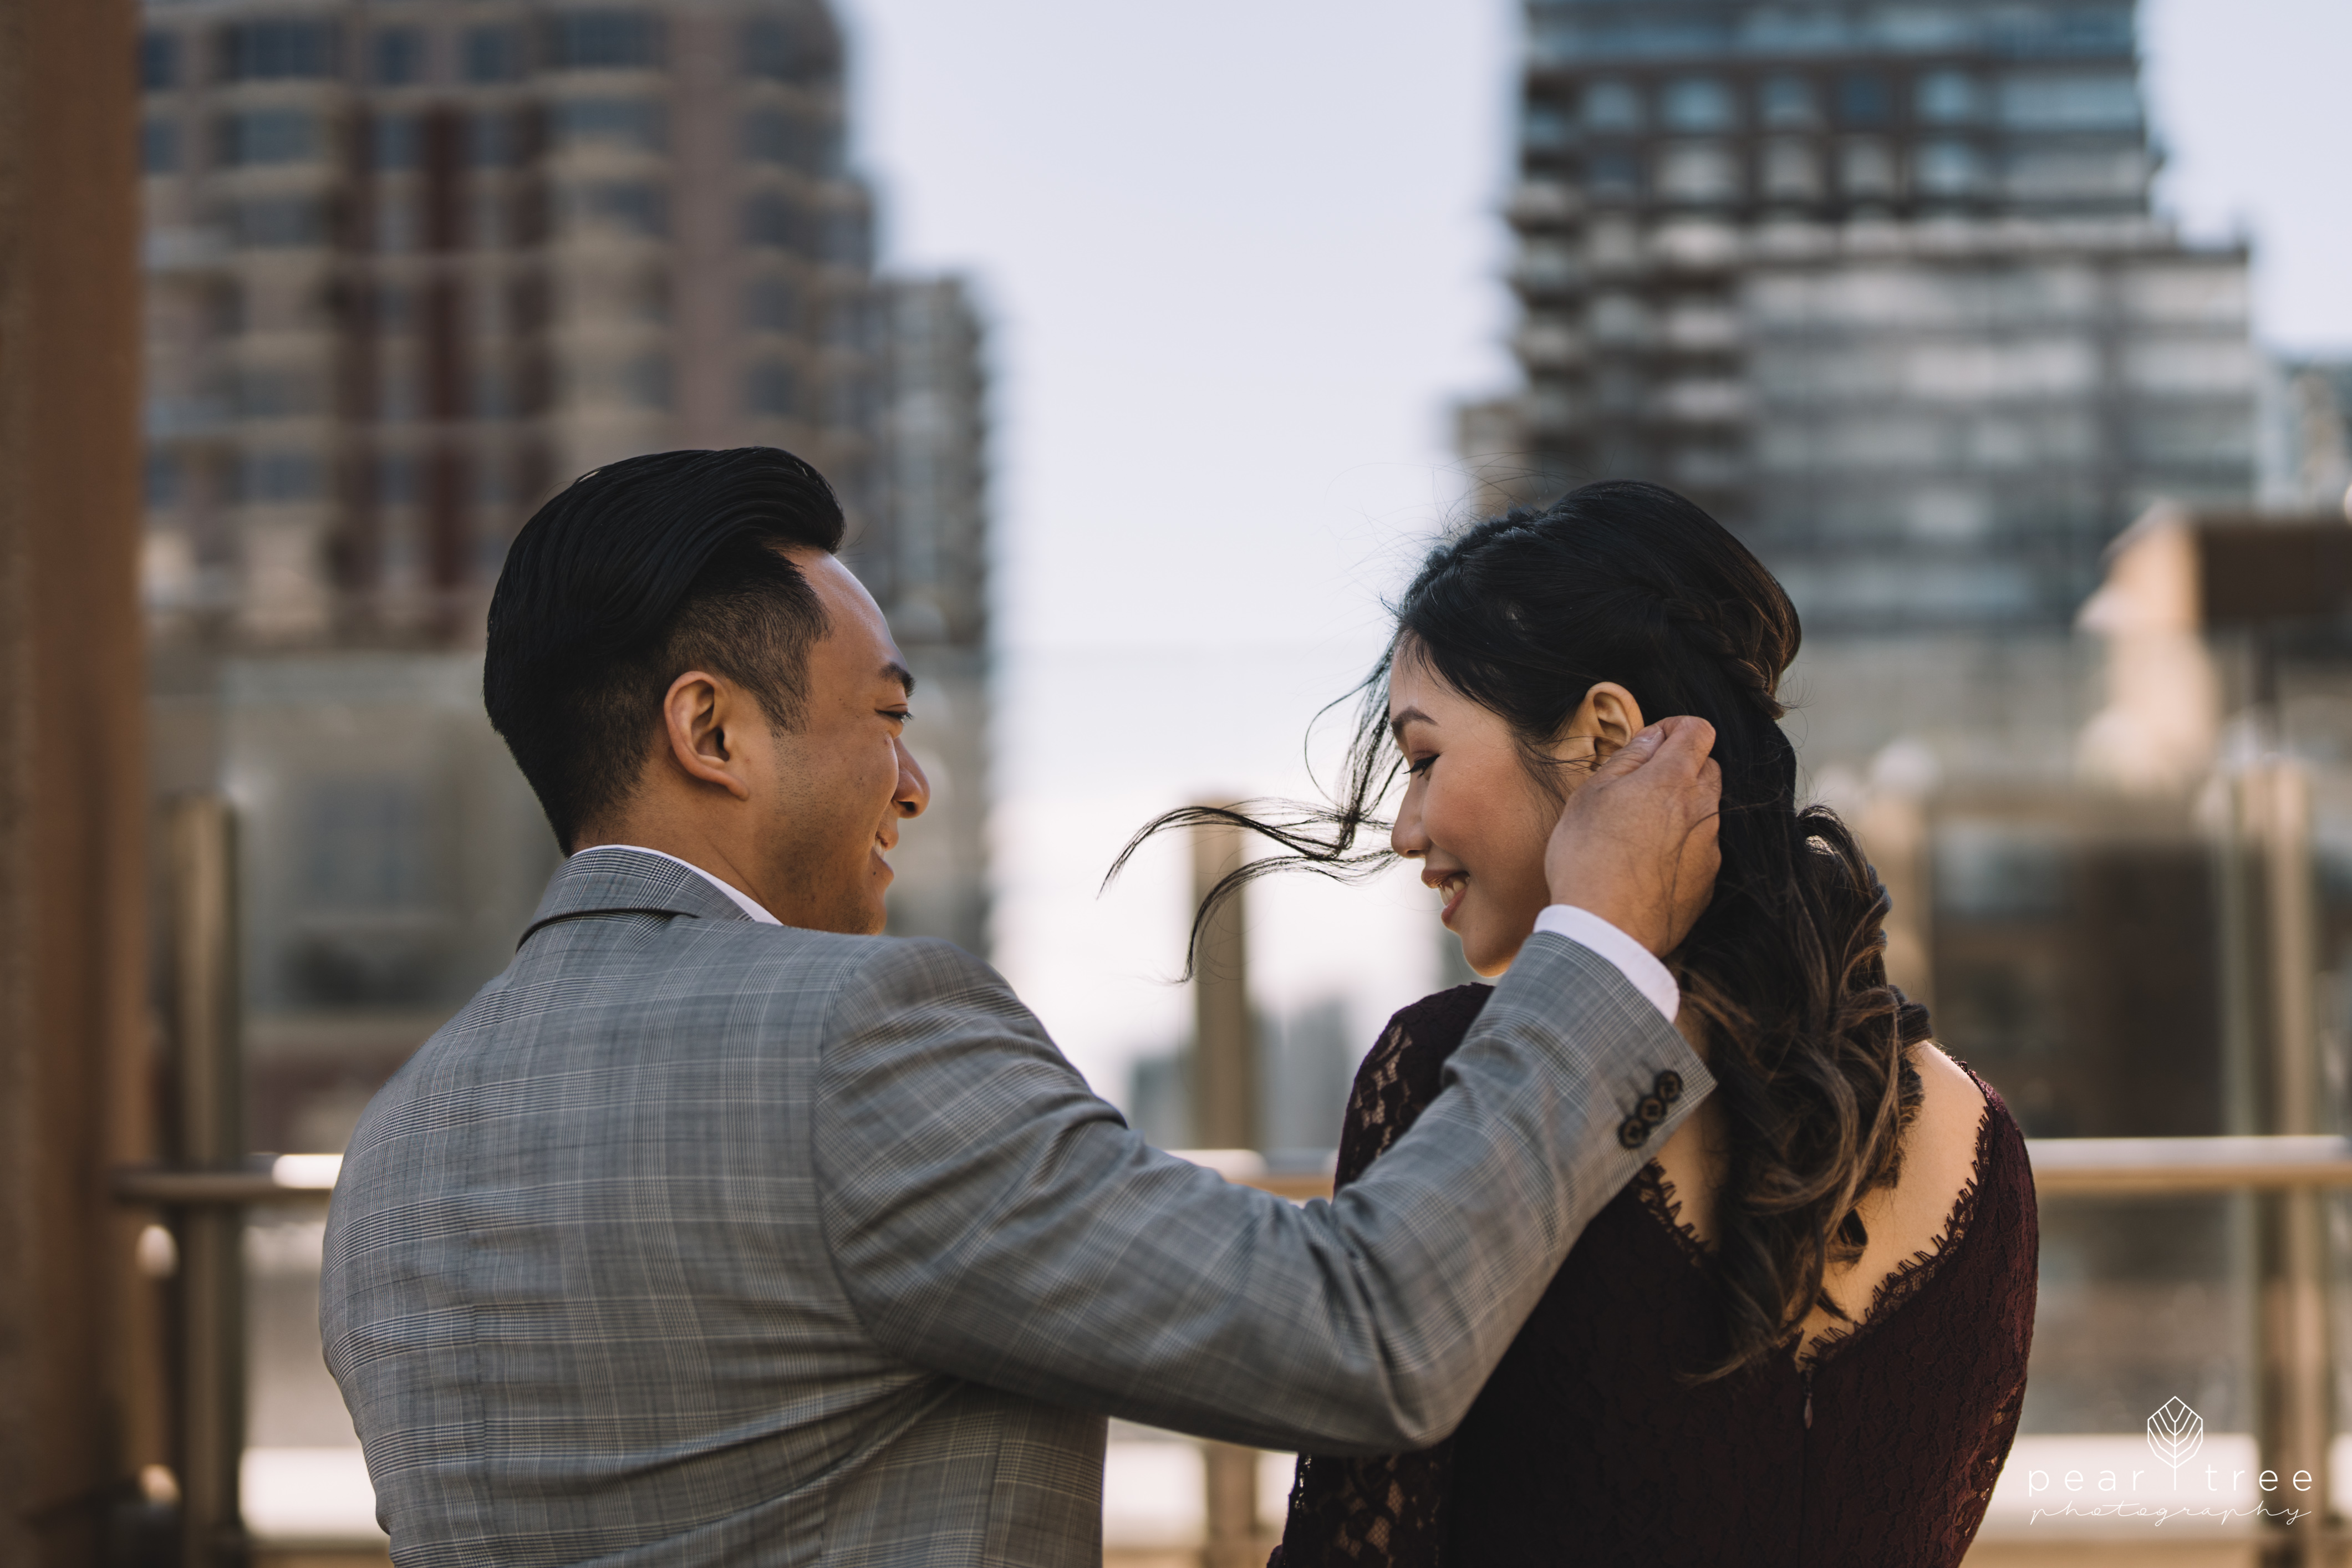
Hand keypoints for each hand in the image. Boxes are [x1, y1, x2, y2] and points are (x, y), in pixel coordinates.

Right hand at [1543, 716, 1720, 956]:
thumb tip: (1651, 738)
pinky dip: (1682, 846)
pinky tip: (1648, 863)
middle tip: (1640, 787)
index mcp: (1673, 780)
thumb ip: (1627, 759)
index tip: (1652, 743)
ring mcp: (1710, 848)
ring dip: (1682, 808)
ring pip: (1707, 810)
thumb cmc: (1588, 859)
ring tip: (1640, 831)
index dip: (1674, 728)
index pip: (1698, 730)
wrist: (1605, 931)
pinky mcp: (1709, 881)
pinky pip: (1703, 848)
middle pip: (1709, 767)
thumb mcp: (1590, 795)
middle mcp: (1702, 810)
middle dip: (1681, 767)